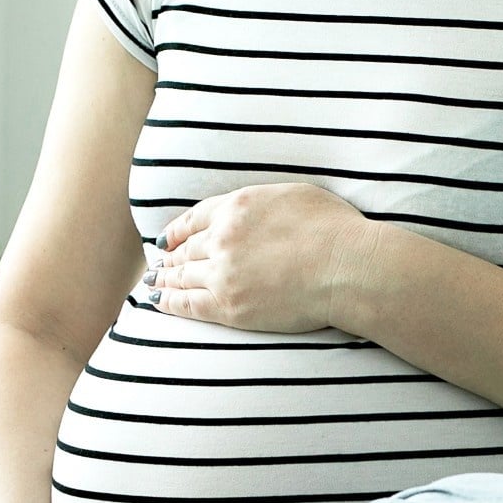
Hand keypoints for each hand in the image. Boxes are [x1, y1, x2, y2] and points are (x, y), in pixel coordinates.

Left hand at [145, 183, 374, 332]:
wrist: (347, 267)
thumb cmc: (335, 229)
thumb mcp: (295, 195)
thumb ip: (263, 202)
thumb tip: (254, 212)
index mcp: (238, 206)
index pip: (196, 218)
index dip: (178, 229)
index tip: (167, 238)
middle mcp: (223, 237)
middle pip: (186, 248)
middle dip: (170, 256)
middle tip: (159, 263)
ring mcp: (224, 273)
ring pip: (183, 275)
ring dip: (165, 278)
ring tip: (155, 282)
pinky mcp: (231, 306)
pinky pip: (189, 304)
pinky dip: (169, 301)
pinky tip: (158, 300)